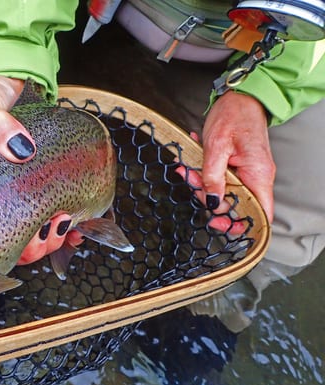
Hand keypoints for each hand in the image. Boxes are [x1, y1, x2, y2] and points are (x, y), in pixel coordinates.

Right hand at [0, 75, 76, 263]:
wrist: (10, 86)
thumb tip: (21, 147)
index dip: (13, 245)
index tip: (33, 231)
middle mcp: (3, 201)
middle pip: (17, 244)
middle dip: (38, 245)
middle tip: (53, 224)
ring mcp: (26, 196)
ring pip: (38, 236)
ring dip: (55, 239)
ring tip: (65, 221)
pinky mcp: (48, 185)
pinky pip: (59, 213)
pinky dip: (73, 227)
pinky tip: (81, 226)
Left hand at [200, 90, 275, 223]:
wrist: (239, 96)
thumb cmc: (233, 115)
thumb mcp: (216, 147)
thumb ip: (212, 178)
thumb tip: (212, 203)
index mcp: (258, 175)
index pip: (260, 214)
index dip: (239, 224)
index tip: (217, 221)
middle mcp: (256, 177)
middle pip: (234, 204)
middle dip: (208, 198)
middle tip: (192, 182)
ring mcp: (246, 172)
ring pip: (223, 191)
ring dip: (201, 183)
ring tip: (187, 168)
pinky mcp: (236, 166)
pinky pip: (219, 178)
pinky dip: (204, 173)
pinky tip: (194, 161)